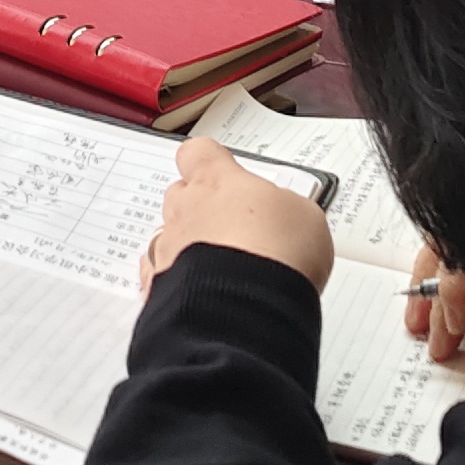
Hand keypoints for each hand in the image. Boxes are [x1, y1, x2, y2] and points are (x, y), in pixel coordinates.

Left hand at [143, 136, 334, 294]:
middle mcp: (184, 209)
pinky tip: (201, 292)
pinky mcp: (160, 286)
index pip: (198, 153)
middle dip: (204, 208)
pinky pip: (161, 275)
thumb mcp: (304, 215)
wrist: (247, 311)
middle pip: (181, 195)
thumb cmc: (275, 256)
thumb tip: (287, 212)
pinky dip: (178, 281)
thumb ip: (286, 205)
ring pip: (170, 236)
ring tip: (224, 267)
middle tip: (234, 226)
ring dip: (192, 247)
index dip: (209, 161)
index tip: (222, 169)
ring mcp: (168, 247)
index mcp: (215, 181)